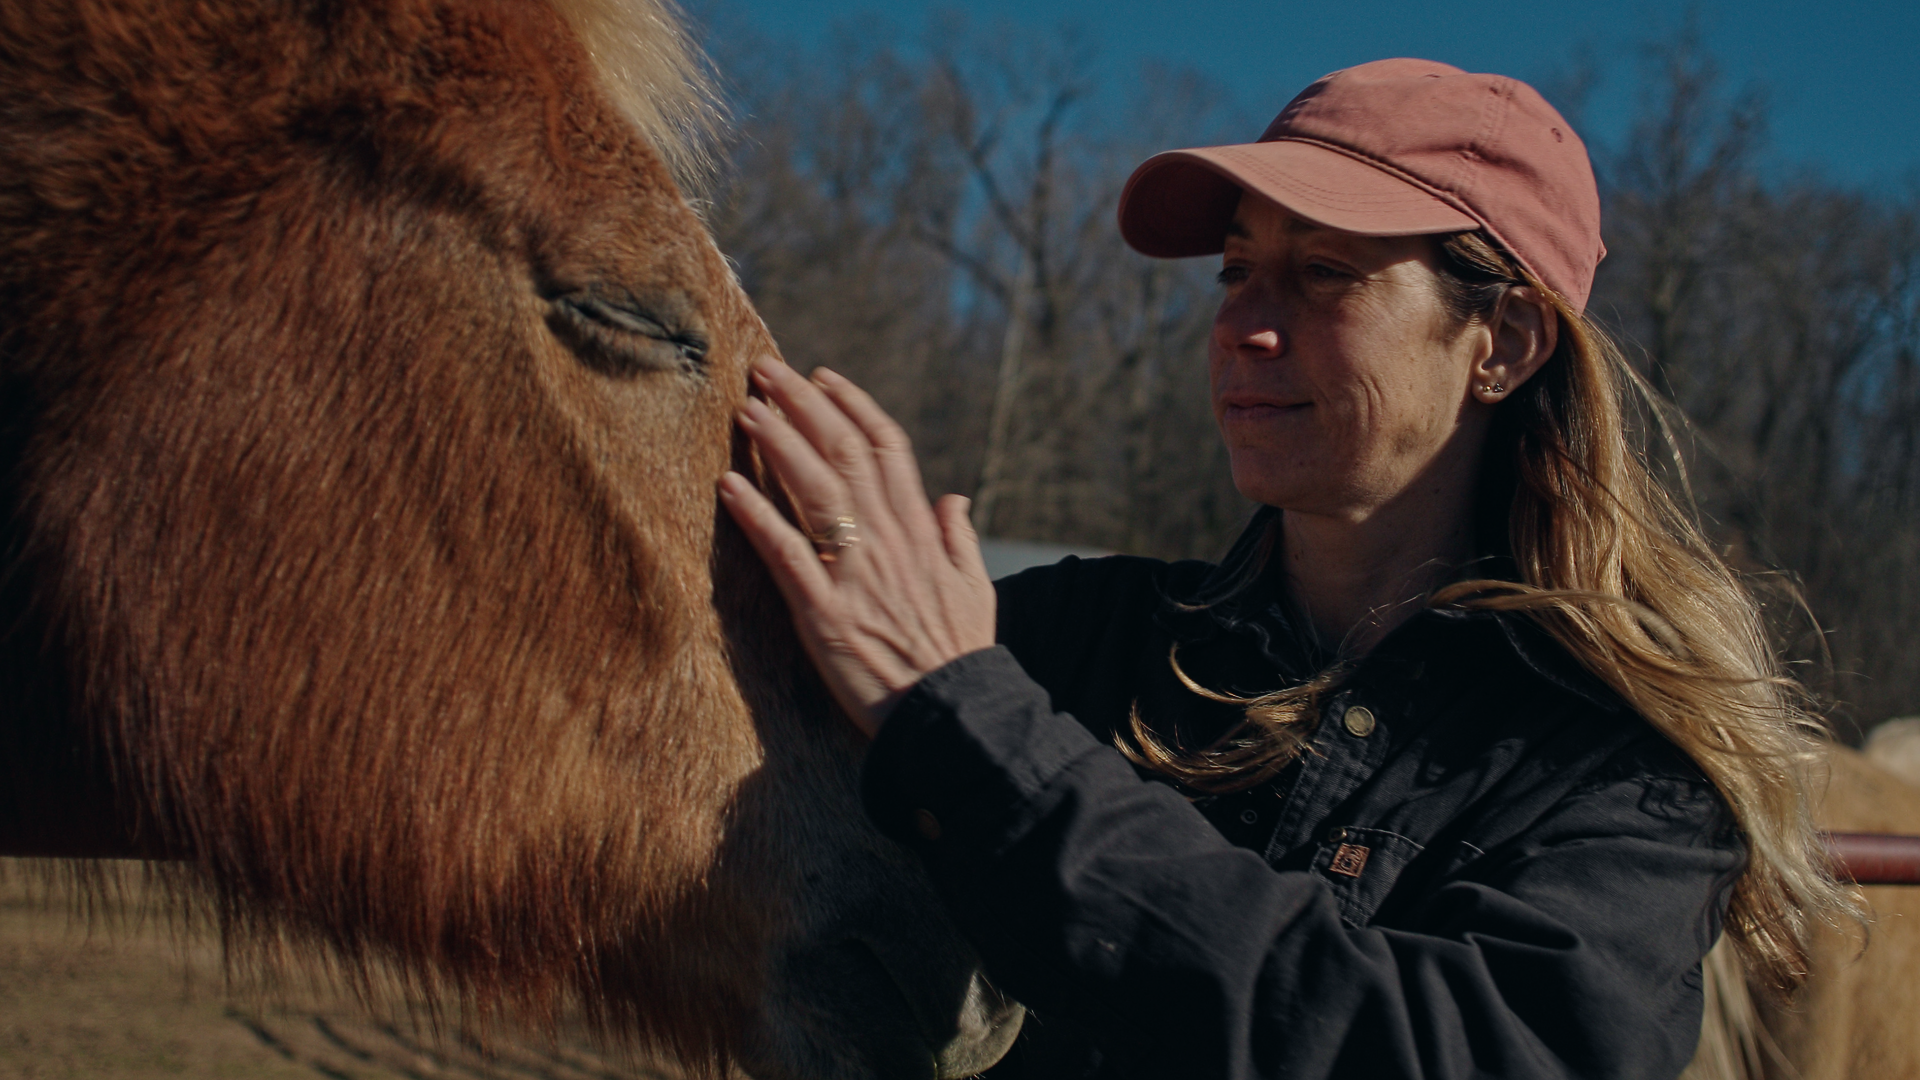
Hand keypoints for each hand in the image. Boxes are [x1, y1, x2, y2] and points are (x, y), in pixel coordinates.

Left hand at [718, 356, 996, 736]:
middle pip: (844, 453)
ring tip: (746, 408)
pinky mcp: (826, 614)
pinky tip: (728, 487)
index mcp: (920, 532)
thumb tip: (952, 497)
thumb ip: (958, 538)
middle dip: (804, 404)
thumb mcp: (976, 589)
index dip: (853, 405)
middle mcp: (889, 541)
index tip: (823, 375)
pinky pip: (787, 554)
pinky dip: (757, 516)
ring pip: (815, 490)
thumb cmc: (963, 657)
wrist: (957, 716)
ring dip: (778, 443)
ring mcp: (856, 574)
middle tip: (765, 370)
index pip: (887, 447)